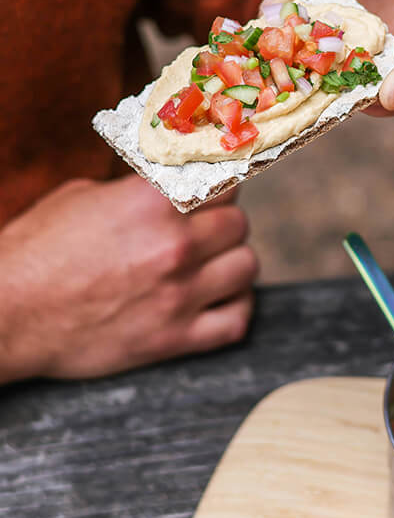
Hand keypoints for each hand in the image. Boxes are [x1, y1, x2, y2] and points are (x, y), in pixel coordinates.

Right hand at [0, 177, 256, 382]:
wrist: (6, 315)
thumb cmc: (36, 252)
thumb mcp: (83, 197)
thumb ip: (140, 189)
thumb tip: (177, 181)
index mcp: (152, 201)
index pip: (222, 180)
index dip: (218, 185)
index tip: (215, 190)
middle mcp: (174, 245)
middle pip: (239, 224)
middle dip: (222, 224)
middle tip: (203, 231)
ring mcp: (178, 294)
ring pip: (246, 267)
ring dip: (231, 263)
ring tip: (209, 264)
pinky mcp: (175, 338)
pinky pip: (237, 319)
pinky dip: (234, 308)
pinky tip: (217, 300)